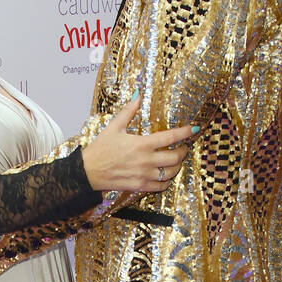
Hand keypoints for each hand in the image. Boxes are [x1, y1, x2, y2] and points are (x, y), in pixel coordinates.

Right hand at [81, 96, 197, 192]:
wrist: (88, 172)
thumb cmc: (100, 149)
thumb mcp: (114, 126)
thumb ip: (129, 111)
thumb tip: (137, 95)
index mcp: (141, 144)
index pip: (170, 137)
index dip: (184, 133)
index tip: (193, 129)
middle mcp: (145, 160)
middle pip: (175, 158)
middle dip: (183, 151)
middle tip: (184, 147)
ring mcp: (144, 175)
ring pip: (170, 173)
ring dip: (177, 167)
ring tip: (175, 161)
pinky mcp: (140, 186)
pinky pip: (161, 186)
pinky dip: (166, 181)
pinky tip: (165, 175)